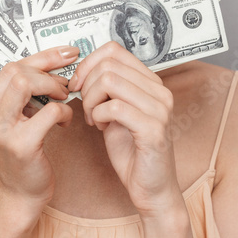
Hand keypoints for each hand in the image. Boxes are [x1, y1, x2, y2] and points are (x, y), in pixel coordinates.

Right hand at [0, 46, 78, 213]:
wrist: (16, 196)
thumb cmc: (19, 154)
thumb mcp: (12, 118)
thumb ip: (22, 93)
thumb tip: (54, 64)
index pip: (9, 66)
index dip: (42, 57)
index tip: (66, 52)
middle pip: (15, 71)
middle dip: (47, 72)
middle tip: (65, 84)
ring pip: (24, 84)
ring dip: (52, 87)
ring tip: (64, 98)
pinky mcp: (20, 146)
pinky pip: (48, 112)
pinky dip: (63, 112)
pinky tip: (64, 122)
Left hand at [67, 42, 182, 216]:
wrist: (151, 188)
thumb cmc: (132, 150)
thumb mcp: (115, 110)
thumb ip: (106, 88)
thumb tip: (82, 69)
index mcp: (151, 82)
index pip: (114, 50)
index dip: (87, 63)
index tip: (77, 83)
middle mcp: (160, 91)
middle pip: (108, 64)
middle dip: (86, 84)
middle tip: (84, 106)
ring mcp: (160, 109)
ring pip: (110, 80)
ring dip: (91, 100)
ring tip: (92, 118)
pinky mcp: (154, 129)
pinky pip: (114, 107)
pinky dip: (97, 115)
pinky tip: (99, 127)